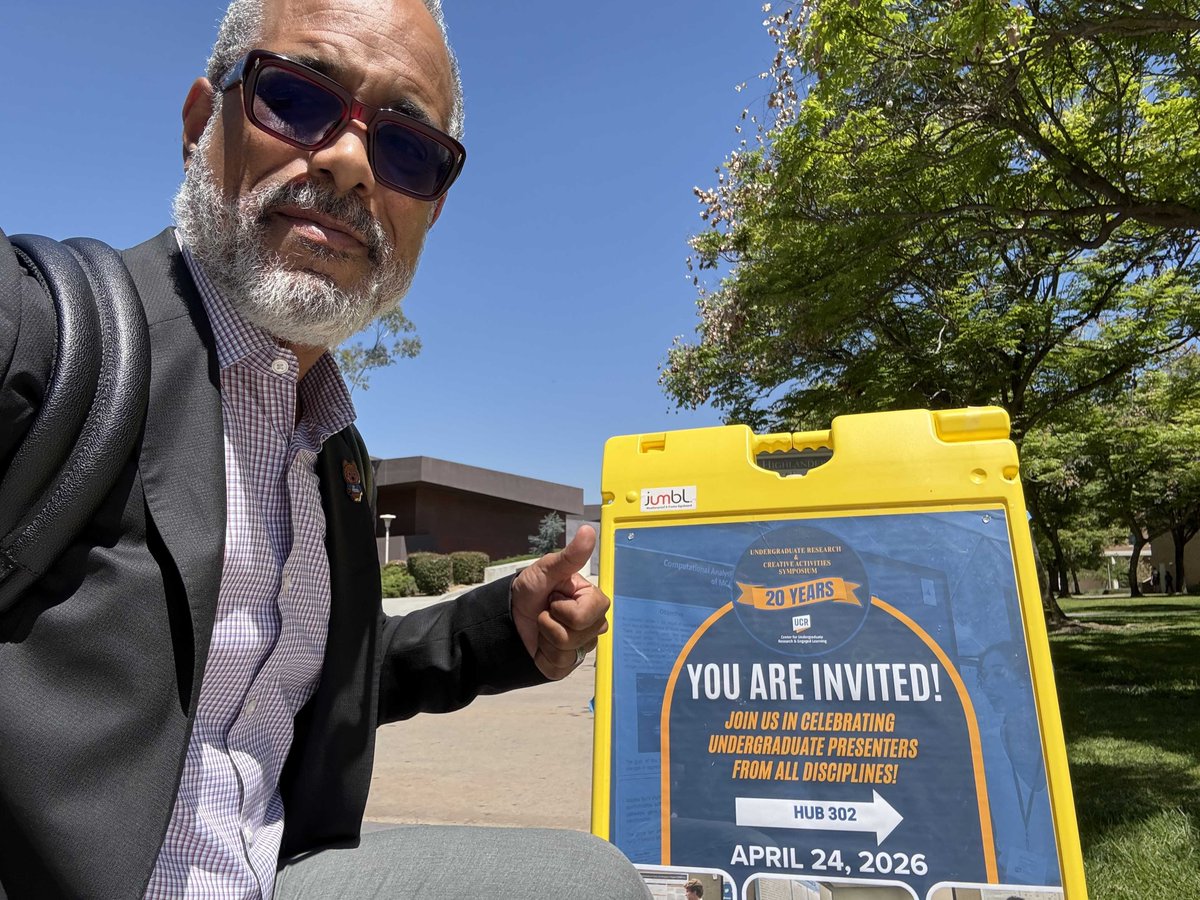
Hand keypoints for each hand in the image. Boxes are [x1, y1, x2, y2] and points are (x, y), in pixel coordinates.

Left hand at [511, 524, 609, 679]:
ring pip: (569, 650)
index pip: (591, 613)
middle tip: (546, 612)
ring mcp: (582, 645)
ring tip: (542, 626)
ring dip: (547, 636)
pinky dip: (544, 655)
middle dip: (554, 623)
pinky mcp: (568, 664)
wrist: (506, 619)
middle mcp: (592, 623)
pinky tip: (541, 644)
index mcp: (591, 600)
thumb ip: (569, 556)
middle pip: (583, 634)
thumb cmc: (529, 591)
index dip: (566, 608)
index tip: (554, 598)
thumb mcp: (545, 570)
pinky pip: (560, 665)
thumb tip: (588, 531)